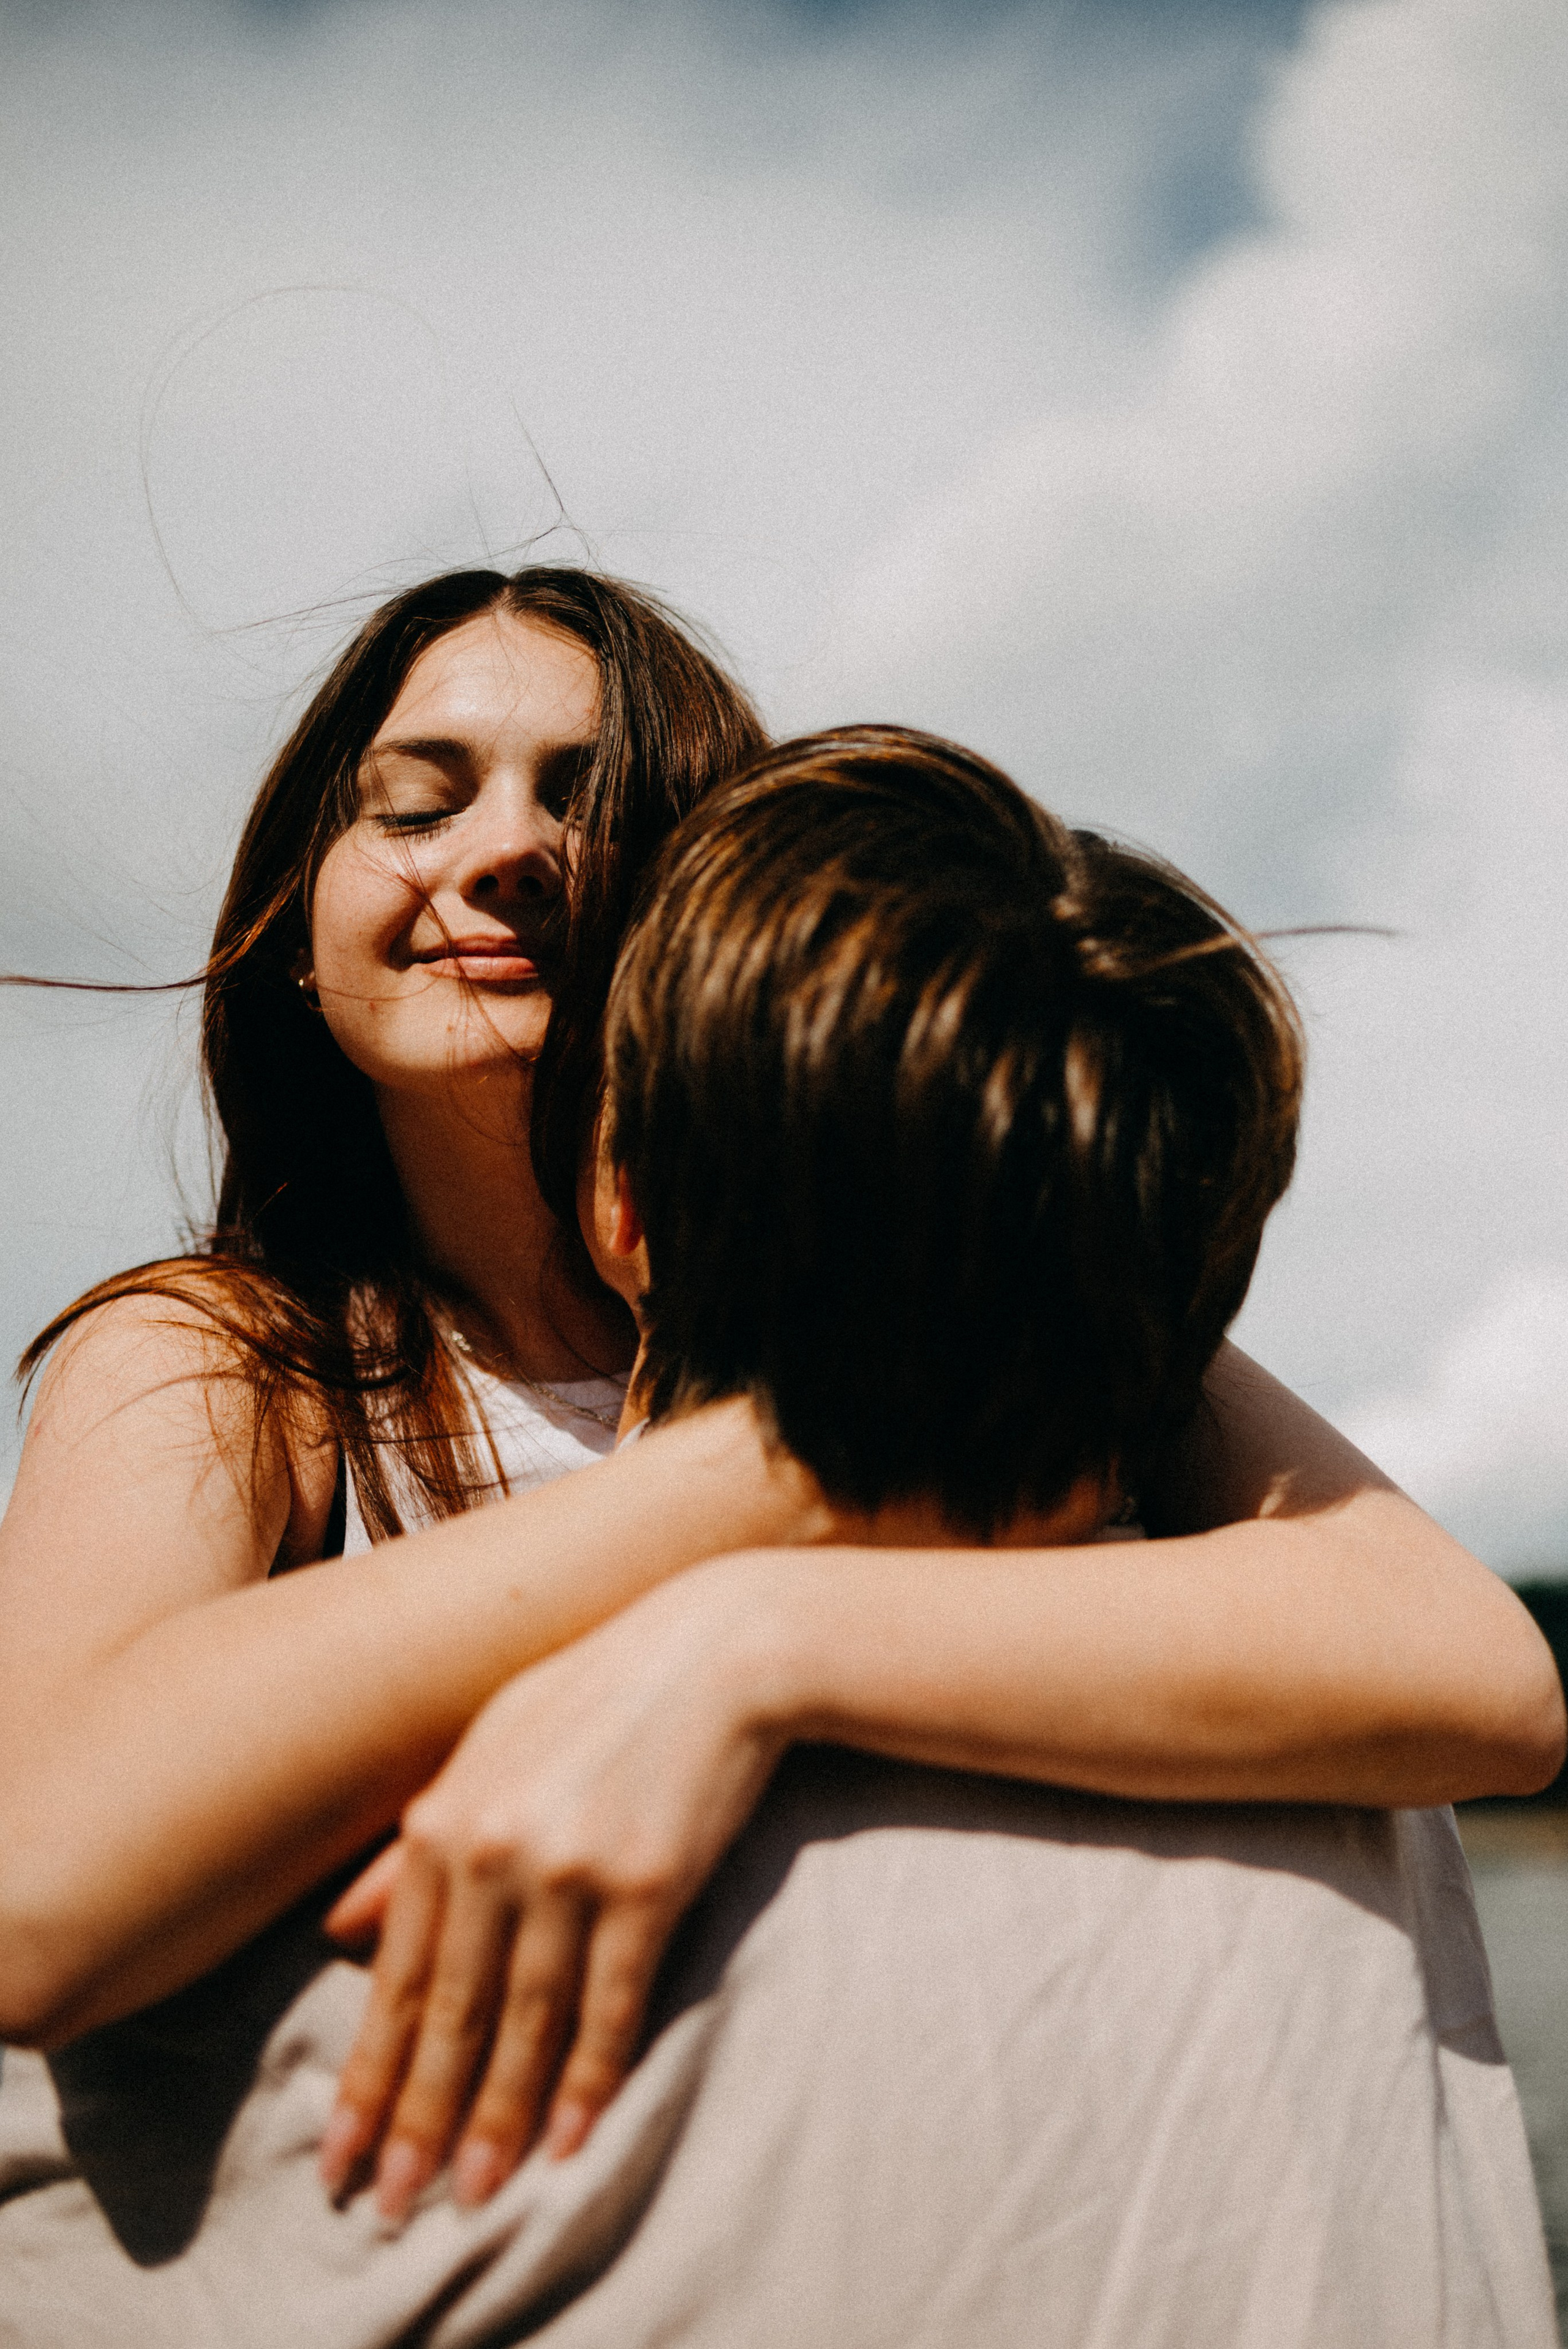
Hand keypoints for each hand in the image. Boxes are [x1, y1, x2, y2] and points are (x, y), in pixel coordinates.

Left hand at [318, 1557, 788, 2221]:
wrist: (712, 1650)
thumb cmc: (594, 1696)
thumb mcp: (487, 1748)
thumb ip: (414, 1842)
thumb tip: (338, 1932)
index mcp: (444, 1819)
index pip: (397, 1979)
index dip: (370, 2075)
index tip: (342, 2152)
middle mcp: (497, 1850)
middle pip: (451, 2015)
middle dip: (420, 2119)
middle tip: (394, 2203)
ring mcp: (574, 1870)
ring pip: (526, 2023)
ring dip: (499, 2120)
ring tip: (475, 2195)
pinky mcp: (651, 1887)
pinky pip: (612, 2006)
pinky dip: (590, 2080)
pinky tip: (567, 2140)